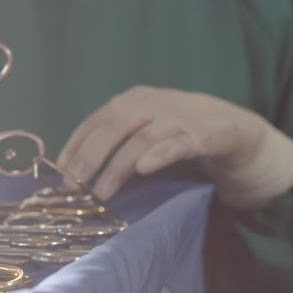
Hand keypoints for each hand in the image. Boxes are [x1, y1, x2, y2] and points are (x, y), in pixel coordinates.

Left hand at [58, 85, 292, 207]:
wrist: (233, 127)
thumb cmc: (177, 130)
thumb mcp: (142, 126)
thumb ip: (114, 139)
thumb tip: (74, 168)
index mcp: (132, 100)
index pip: (95, 121)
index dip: (75, 145)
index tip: (60, 171)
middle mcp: (152, 103)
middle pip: (113, 129)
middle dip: (90, 159)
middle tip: (73, 187)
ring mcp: (178, 116)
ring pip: (141, 140)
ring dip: (117, 168)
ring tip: (100, 192)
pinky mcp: (203, 134)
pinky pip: (178, 145)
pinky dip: (159, 156)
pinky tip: (143, 169)